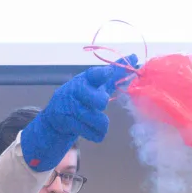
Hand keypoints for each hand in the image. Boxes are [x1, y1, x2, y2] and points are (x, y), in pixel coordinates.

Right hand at [21, 54, 138, 171]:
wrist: (57, 115)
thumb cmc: (82, 96)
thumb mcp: (95, 83)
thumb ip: (114, 73)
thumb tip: (135, 58)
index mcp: (85, 79)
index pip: (94, 74)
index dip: (102, 74)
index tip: (109, 72)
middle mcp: (76, 91)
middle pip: (99, 101)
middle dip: (102, 104)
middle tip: (99, 105)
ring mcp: (71, 108)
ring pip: (98, 120)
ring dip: (102, 125)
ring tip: (100, 124)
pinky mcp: (68, 123)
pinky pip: (91, 133)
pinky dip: (97, 134)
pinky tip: (95, 132)